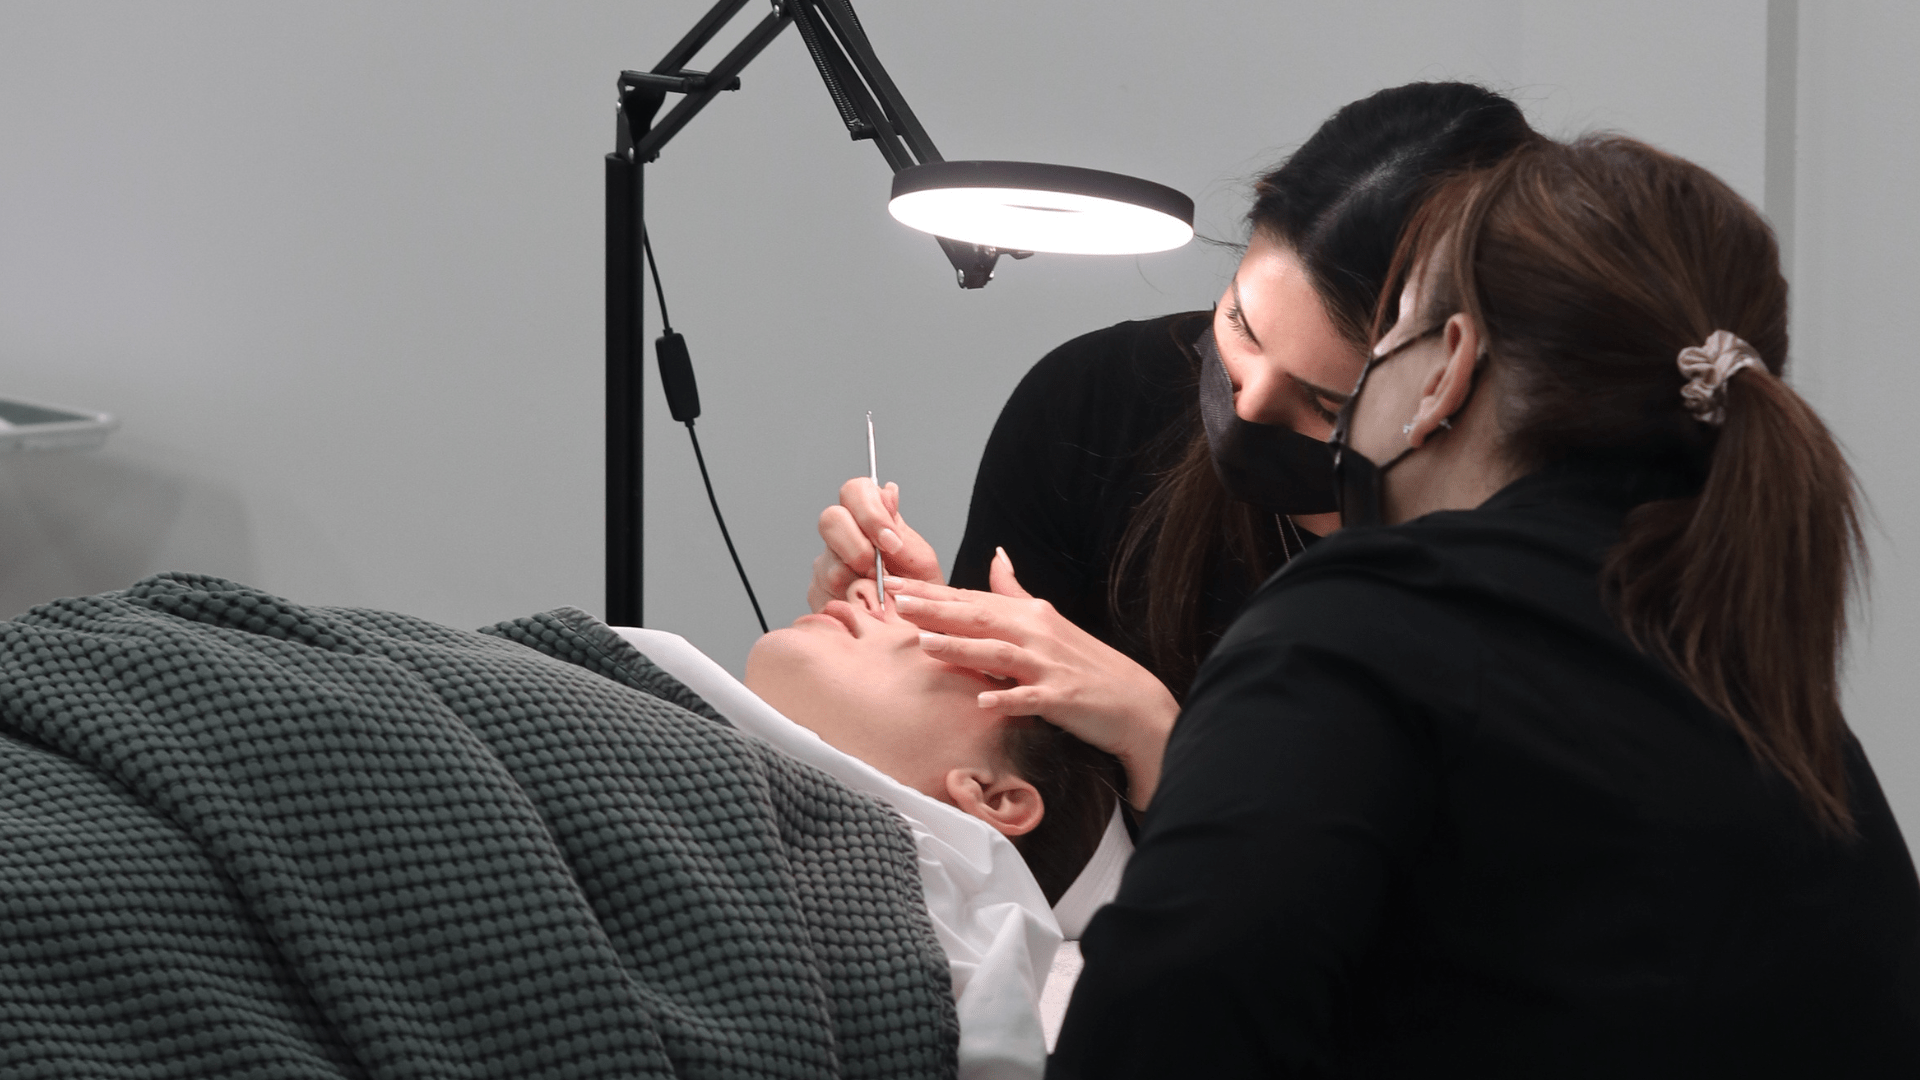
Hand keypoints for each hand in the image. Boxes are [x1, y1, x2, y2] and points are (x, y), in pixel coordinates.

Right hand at [808, 477, 942, 612]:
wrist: (915, 630)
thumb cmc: (919, 592)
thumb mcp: (919, 561)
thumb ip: (900, 530)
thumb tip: (888, 490)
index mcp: (867, 519)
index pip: (854, 491)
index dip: (870, 514)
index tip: (892, 543)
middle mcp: (841, 537)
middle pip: (831, 520)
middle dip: (859, 548)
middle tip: (881, 573)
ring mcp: (824, 565)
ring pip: (830, 566)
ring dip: (860, 585)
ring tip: (881, 598)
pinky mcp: (817, 595)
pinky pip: (827, 597)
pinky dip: (853, 607)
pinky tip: (869, 611)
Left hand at [890, 548, 1176, 807]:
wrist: (1133, 701)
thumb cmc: (1085, 663)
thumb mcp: (1049, 619)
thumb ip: (1015, 592)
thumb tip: (995, 556)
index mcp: (1029, 614)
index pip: (973, 599)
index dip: (933, 591)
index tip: (895, 583)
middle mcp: (1037, 634)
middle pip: (980, 618)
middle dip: (936, 609)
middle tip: (897, 602)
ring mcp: (1049, 666)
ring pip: (999, 654)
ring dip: (962, 648)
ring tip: (925, 644)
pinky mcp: (1063, 698)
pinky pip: (1031, 697)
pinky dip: (1007, 699)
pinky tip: (982, 701)